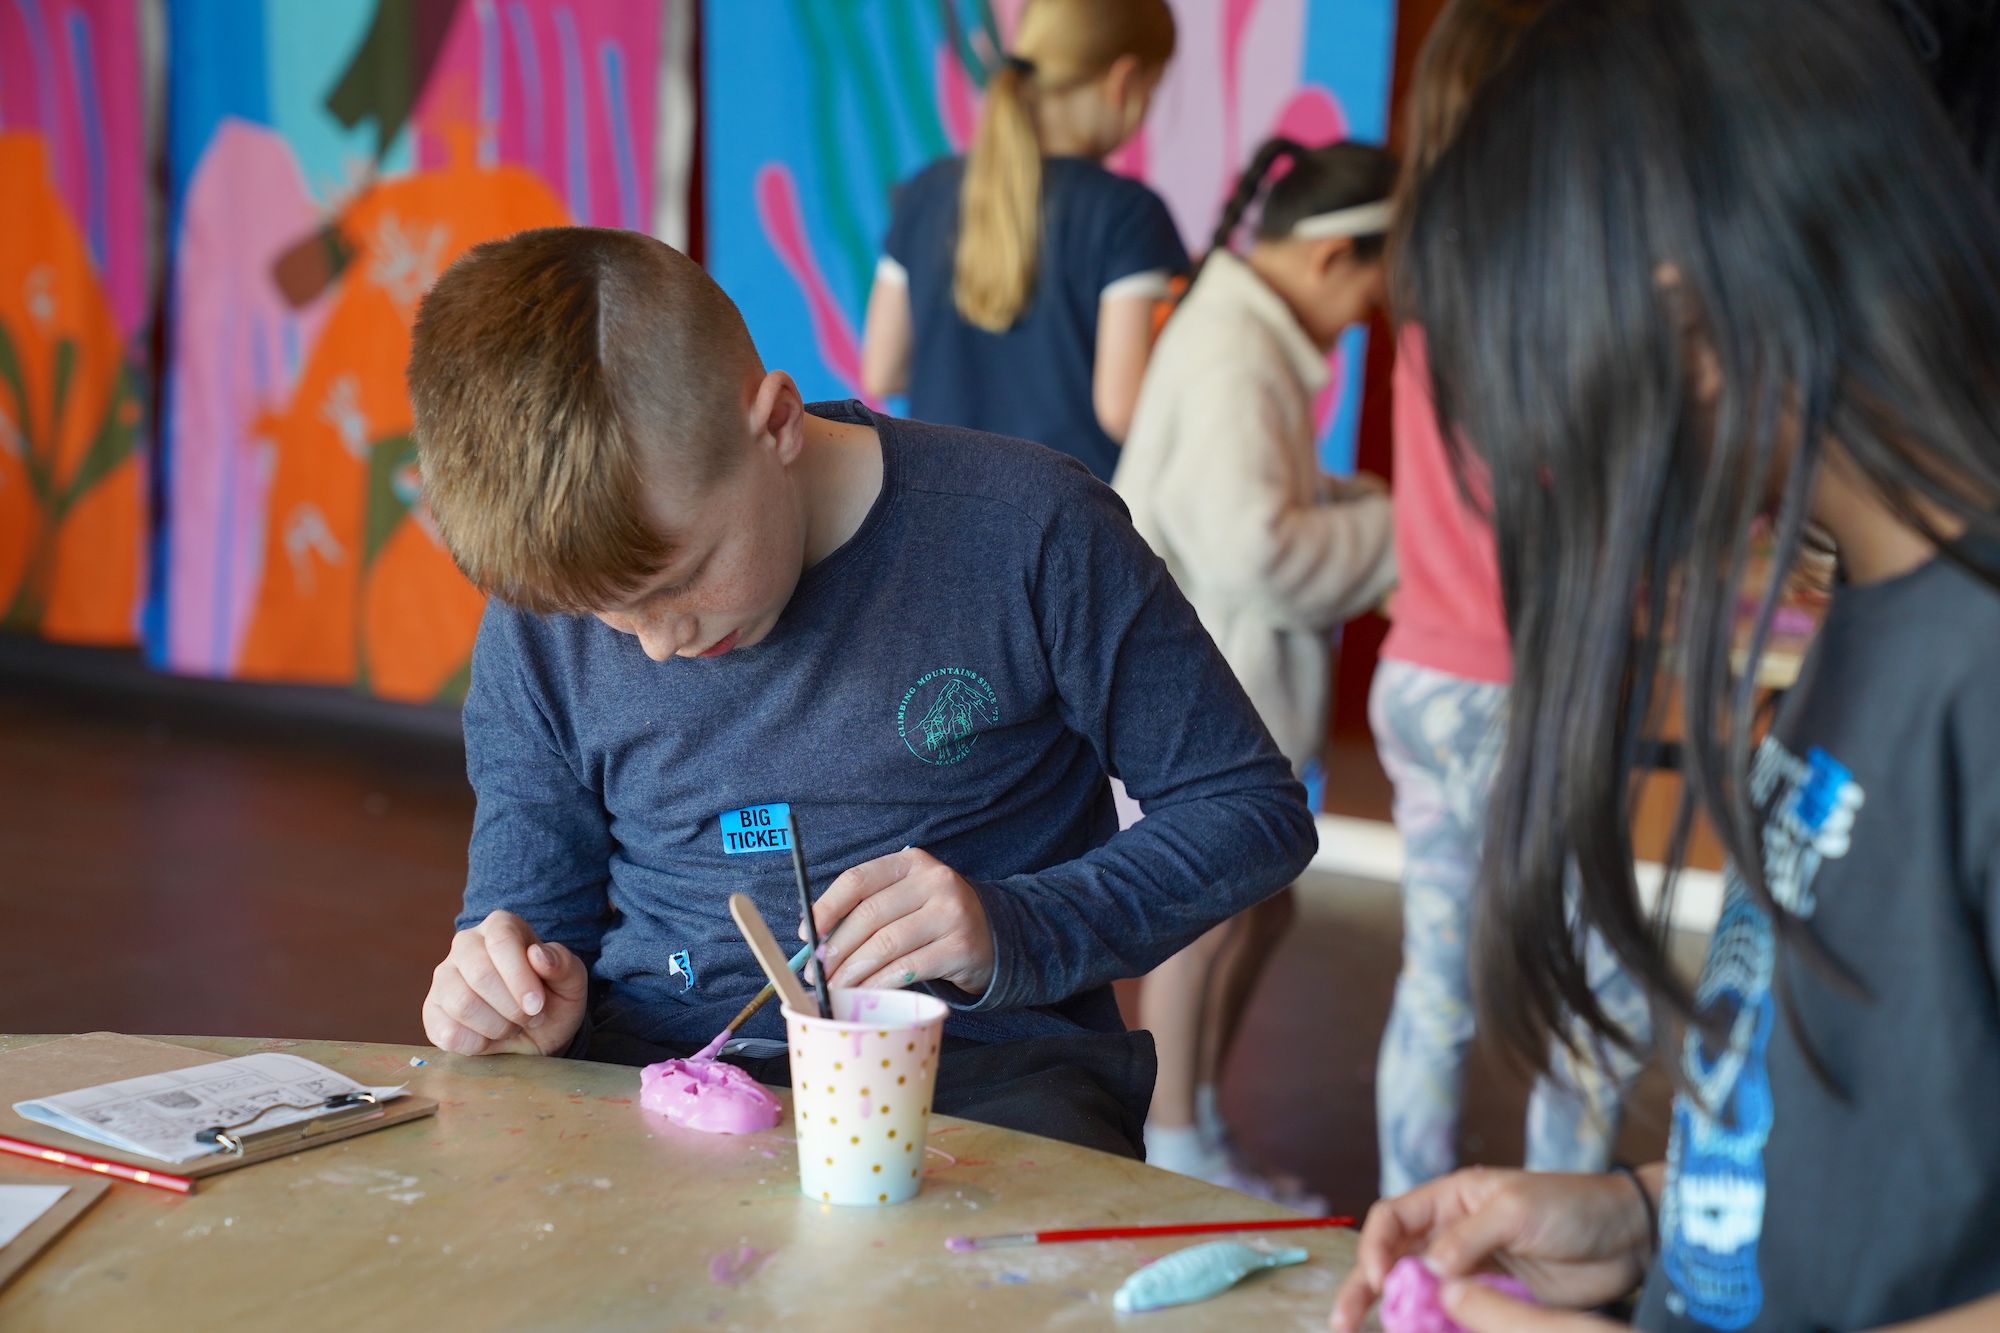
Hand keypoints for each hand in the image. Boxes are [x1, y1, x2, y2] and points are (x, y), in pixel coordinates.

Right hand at [422, 910, 588, 1055]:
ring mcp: (444, 977)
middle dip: (511, 1006)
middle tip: (530, 1018)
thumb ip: (563, 964)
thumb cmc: (552, 1000)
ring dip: (496, 1026)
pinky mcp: (432, 1011)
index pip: (501, 941)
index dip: (520, 978)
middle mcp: (466, 944)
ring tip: (512, 1026)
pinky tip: (490, 1038)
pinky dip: (476, 1044)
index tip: (537, 1005)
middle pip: (479, 973)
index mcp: (501, 926)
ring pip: (461, 1003)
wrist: (535, 1034)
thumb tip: (538, 955)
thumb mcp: (571, 983)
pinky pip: (446, 1031)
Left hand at [804, 847, 994, 994]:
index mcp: (911, 863)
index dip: (827, 907)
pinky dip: (879, 984)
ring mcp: (950, 912)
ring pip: (885, 944)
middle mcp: (934, 881)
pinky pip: (907, 969)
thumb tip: (814, 940)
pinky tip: (864, 994)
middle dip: (835, 949)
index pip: (858, 880)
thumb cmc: (933, 920)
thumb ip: (866, 910)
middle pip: (869, 915)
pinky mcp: (960, 946)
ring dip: (853, 972)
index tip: (807, 934)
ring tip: (835, 988)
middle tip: (817, 973)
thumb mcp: (905, 901)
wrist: (992, 937)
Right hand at [1330, 1168, 1651, 1332]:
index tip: (1378, 1278)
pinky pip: (1452, 1318)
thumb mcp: (1516, 1208)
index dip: (1375, 1247)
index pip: (1392, 1219)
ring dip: (1394, 1315)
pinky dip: (1433, 1330)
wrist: (1625, 1238)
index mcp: (1449, 1199)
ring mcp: (1470, 1271)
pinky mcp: (1493, 1301)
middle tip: (1343, 1322)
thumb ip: (1468, 1237)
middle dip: (1363, 1289)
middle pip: (1392, 1260)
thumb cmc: (1571, 1205)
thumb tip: (1427, 1269)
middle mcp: (1450, 1235)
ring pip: (1417, 1295)